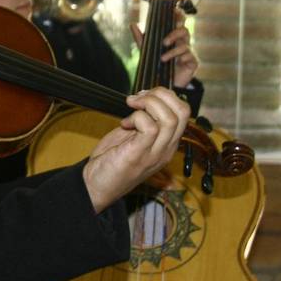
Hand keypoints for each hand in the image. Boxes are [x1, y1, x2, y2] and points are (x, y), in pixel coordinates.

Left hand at [83, 87, 190, 212]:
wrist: (96, 186)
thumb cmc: (113, 159)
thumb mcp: (133, 137)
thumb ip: (144, 121)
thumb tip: (145, 98)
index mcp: (168, 143)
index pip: (184, 112)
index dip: (166, 96)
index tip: (143, 95)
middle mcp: (167, 149)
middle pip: (183, 112)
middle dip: (161, 94)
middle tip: (138, 97)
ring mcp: (155, 153)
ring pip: (170, 118)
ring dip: (149, 103)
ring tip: (131, 105)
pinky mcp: (139, 155)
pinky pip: (150, 128)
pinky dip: (137, 117)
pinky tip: (124, 123)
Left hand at [130, 12, 198, 87]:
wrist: (164, 82)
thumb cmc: (158, 64)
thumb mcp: (147, 50)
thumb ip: (141, 38)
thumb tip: (132, 24)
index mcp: (174, 37)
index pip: (179, 22)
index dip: (179, 15)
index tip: (174, 11)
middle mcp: (182, 42)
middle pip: (184, 30)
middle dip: (175, 33)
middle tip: (164, 42)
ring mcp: (189, 52)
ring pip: (185, 44)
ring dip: (173, 51)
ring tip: (162, 58)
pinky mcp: (193, 62)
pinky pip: (189, 56)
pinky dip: (180, 58)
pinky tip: (172, 63)